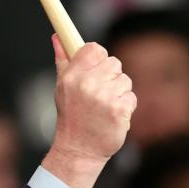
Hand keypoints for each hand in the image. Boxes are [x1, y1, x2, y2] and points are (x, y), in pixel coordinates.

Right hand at [41, 35, 136, 187]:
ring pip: (124, 80)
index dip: (99, 58)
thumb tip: (57, 37)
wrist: (79, 150)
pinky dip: (125, 107)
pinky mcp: (119, 110)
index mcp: (72, 76)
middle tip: (100, 94)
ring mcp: (104, 97)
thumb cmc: (71, 117)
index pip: (94, 49)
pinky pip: (131, 97)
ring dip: (119, 93)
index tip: (97, 68)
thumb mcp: (62, 87)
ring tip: (105, 108)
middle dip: (110, 77)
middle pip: (114, 63)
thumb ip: (62, 60)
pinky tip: (113, 117)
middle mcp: (87, 84)